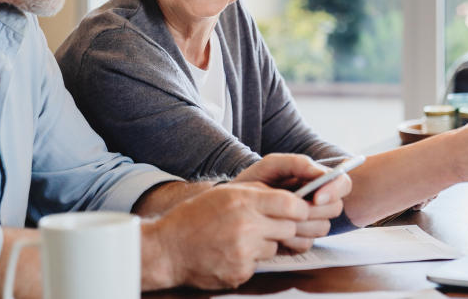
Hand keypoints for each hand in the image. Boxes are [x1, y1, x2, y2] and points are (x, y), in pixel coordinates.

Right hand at [146, 182, 308, 289]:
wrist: (167, 249)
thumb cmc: (195, 217)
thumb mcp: (225, 193)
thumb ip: (257, 193)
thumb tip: (290, 197)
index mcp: (244, 201)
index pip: (292, 205)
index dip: (300, 209)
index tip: (298, 211)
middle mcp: (246, 225)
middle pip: (289, 228)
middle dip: (284, 227)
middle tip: (266, 226)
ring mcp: (243, 252)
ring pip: (275, 247)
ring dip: (265, 244)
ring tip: (240, 239)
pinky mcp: (240, 272)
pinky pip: (259, 265)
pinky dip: (249, 260)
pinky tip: (230, 253)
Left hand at [234, 154, 351, 251]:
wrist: (231, 207)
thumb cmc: (253, 181)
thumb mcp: (271, 165)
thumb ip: (297, 163)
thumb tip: (320, 174)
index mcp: (315, 181)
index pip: (343, 184)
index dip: (335, 190)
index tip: (316, 196)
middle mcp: (317, 202)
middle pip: (335, 208)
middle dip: (315, 210)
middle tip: (294, 209)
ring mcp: (309, 223)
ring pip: (323, 228)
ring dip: (302, 225)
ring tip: (279, 218)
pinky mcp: (298, 241)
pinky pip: (307, 244)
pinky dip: (291, 239)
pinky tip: (275, 232)